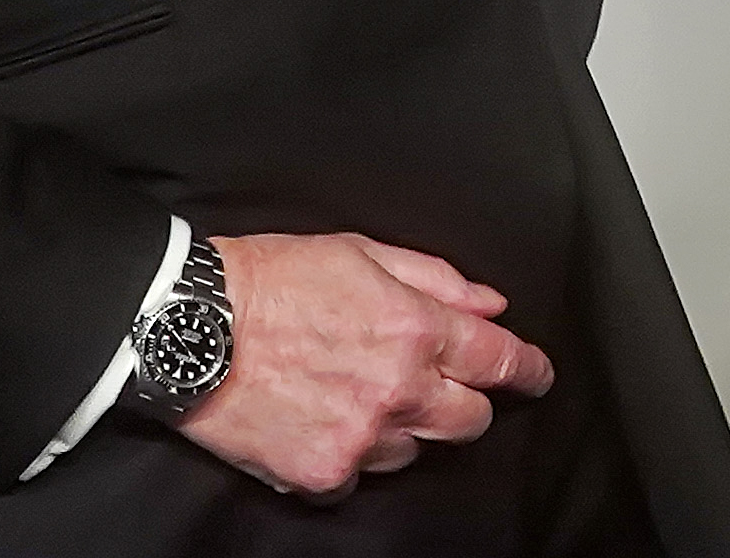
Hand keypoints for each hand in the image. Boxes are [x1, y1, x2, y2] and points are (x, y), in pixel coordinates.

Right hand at [174, 233, 554, 498]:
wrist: (192, 325)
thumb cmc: (271, 278)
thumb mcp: (362, 252)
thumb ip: (436, 280)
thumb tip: (489, 304)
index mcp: (415, 329)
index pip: (499, 361)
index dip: (528, 370)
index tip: (537, 376)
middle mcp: (397, 390)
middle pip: (468, 420)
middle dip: (465, 402)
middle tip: (437, 386)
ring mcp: (360, 438)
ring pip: (413, 451)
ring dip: (400, 427)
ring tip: (354, 393)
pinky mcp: (321, 472)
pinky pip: (359, 477)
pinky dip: (349, 455)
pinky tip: (322, 421)